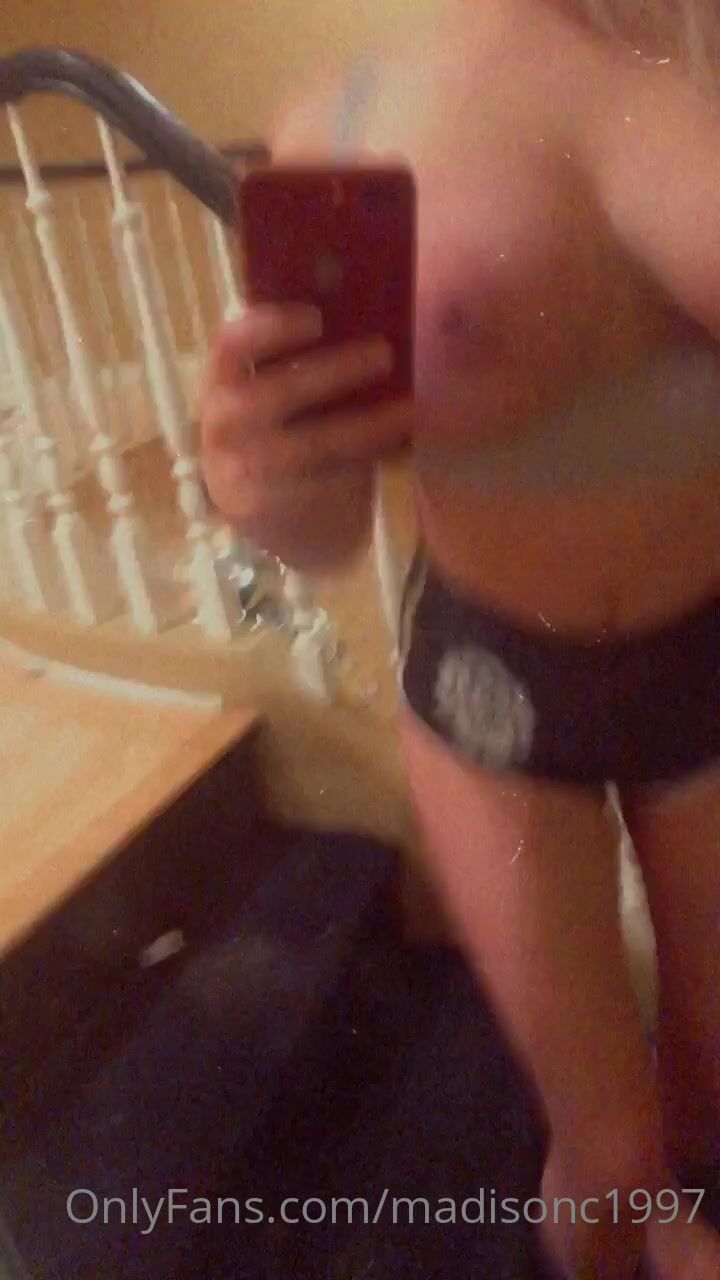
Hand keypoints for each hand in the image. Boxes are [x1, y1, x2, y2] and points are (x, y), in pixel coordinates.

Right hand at [200, 303, 410, 536]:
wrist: (260, 510)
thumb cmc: (274, 430)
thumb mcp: (266, 391)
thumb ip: (294, 358)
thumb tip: (361, 309)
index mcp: (222, 379)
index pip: (232, 344)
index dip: (271, 327)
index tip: (316, 317)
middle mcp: (227, 422)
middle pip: (279, 392)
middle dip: (335, 371)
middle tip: (385, 353)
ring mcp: (248, 467)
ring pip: (316, 442)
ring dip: (370, 423)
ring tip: (411, 408)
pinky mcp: (276, 504)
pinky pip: (334, 477)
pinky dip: (374, 459)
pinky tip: (405, 444)